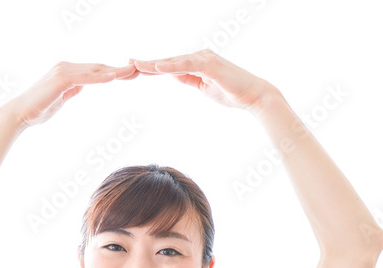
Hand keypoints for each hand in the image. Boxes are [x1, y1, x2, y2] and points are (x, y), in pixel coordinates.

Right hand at [3, 61, 139, 129]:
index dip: (113, 72)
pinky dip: (99, 77)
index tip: (129, 75)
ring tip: (132, 72)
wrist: (19, 114)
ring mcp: (63, 71)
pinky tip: (112, 77)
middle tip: (139, 71)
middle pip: (99, 67)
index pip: (96, 71)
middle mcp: (67, 67)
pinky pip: (84, 78)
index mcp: (68, 72)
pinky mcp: (61, 80)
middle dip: (119, 69)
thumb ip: (71, 90)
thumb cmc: (37, 109)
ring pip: (95, 70)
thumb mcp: (60, 99)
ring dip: (114, 71)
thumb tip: (81, 86)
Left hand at [129, 50, 275, 111]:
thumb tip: (175, 76)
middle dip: (149, 63)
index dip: (153, 66)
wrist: (253, 96)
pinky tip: (158, 67)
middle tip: (129, 62)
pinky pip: (187, 65)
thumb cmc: (231, 93)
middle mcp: (200, 57)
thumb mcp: (204, 88)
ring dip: (156, 64)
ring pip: (175, 61)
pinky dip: (172, 66)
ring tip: (138, 65)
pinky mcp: (211, 65)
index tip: (136, 66)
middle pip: (169, 61)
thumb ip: (189, 79)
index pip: (170, 65)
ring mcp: (205, 59)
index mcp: (197, 63)